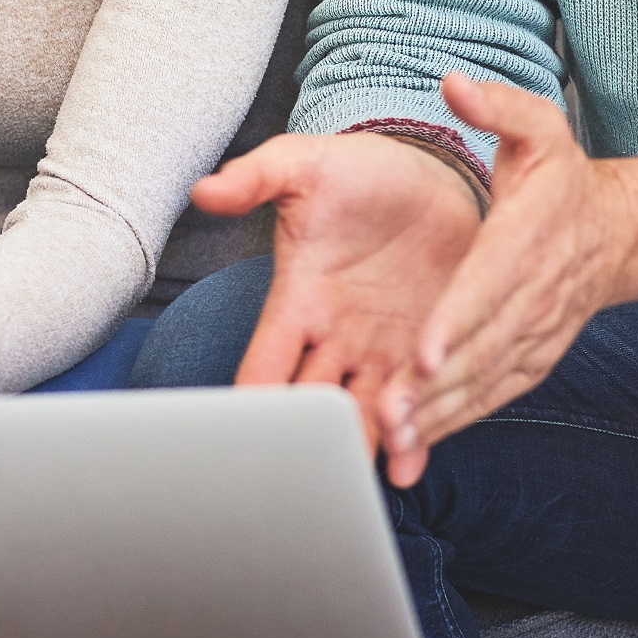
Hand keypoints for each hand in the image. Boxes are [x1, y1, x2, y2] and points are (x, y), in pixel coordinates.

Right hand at [192, 130, 482, 479]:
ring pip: (362, 417)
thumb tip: (204, 190)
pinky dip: (412, 442)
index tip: (242, 434)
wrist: (434, 179)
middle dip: (305, 441)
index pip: (264, 362)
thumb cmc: (360, 173)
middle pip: (310, 406)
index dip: (253, 399)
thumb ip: (256, 178)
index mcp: (298, 302)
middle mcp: (335, 340)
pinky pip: (415, 410)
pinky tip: (408, 468)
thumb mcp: (304, 166)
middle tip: (302, 472)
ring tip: (358, 471)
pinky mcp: (429, 357)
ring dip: (359, 445)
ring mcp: (382, 354)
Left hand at [377, 72, 637, 470]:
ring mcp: (533, 334)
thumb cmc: (562, 180)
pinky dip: (455, 422)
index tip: (424, 350)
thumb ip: (497, 106)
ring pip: (483, 381)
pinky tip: (414, 444)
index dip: (457, 319)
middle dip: (435, 383)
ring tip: (393, 438)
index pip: (489, 283)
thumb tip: (454, 83)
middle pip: (480, 346)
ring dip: (439, 413)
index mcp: (526, 237)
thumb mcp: (539, 127)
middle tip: (389, 411)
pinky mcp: (530, 360)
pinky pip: (490, 396)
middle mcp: (532, 294)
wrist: (617, 234)